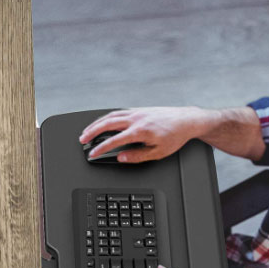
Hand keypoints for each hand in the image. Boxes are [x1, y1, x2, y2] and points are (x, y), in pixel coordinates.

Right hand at [78, 106, 216, 162]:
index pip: (114, 140)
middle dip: (92, 132)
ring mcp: (137, 112)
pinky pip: (118, 112)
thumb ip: (137, 156)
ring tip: (87, 131)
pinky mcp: (139, 109)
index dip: (101, 148)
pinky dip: (107, 117)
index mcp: (140, 131)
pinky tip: (102, 122)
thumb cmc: (175, 136)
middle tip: (82, 140)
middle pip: (107, 123)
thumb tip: (121, 158)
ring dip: (96, 123)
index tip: (92, 153)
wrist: (186, 120)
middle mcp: (136, 119)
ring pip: (111, 115)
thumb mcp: (158, 152)